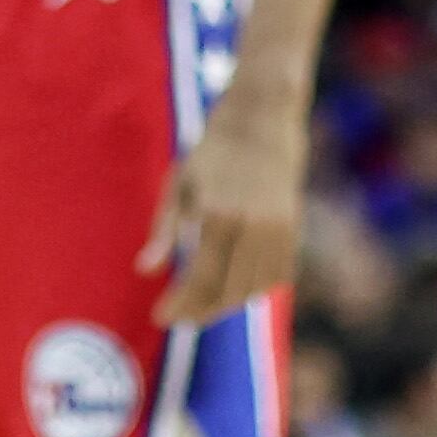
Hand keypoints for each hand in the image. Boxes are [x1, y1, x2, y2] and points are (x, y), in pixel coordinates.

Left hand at [139, 80, 308, 325]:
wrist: (263, 119)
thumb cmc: (213, 151)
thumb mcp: (178, 184)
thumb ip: (164, 231)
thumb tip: (144, 271)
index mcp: (219, 215)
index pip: (200, 281)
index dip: (180, 306)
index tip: (161, 317)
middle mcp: (253, 226)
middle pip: (227, 292)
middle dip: (200, 311)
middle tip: (180, 315)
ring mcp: (278, 229)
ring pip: (253, 288)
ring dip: (226, 302)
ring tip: (202, 302)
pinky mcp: (293, 228)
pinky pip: (276, 276)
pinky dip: (255, 288)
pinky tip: (234, 285)